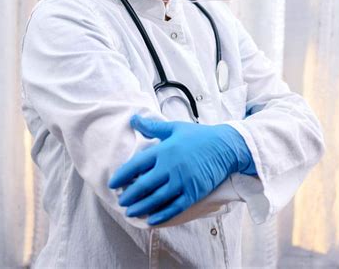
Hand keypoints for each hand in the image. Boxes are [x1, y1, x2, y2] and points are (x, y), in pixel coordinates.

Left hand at [108, 115, 255, 224]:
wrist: (225, 146)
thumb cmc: (199, 136)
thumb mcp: (174, 128)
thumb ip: (152, 127)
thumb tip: (134, 119)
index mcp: (164, 150)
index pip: (136, 165)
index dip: (122, 176)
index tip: (113, 184)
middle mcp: (171, 168)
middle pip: (143, 186)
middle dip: (129, 196)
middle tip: (121, 201)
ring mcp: (182, 182)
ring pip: (156, 200)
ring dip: (141, 208)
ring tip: (131, 212)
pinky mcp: (193, 193)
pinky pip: (174, 208)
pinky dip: (161, 215)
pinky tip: (152, 220)